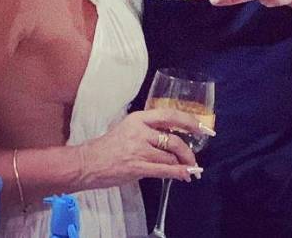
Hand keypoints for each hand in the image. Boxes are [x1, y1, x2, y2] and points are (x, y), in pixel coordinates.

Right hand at [79, 108, 210, 186]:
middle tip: (195, 158)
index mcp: (139, 118)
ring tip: (189, 170)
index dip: (189, 121)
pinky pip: (164, 170)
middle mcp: (140, 131)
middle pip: (173, 138)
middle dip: (188, 151)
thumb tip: (172, 140)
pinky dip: (178, 173)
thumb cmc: (108, 147)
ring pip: (170, 156)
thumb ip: (148, 131)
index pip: (170, 115)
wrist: (88, 162)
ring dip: (183, 164)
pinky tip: (186, 175)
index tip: (203, 128)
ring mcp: (139, 149)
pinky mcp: (138, 167)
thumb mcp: (128, 129)